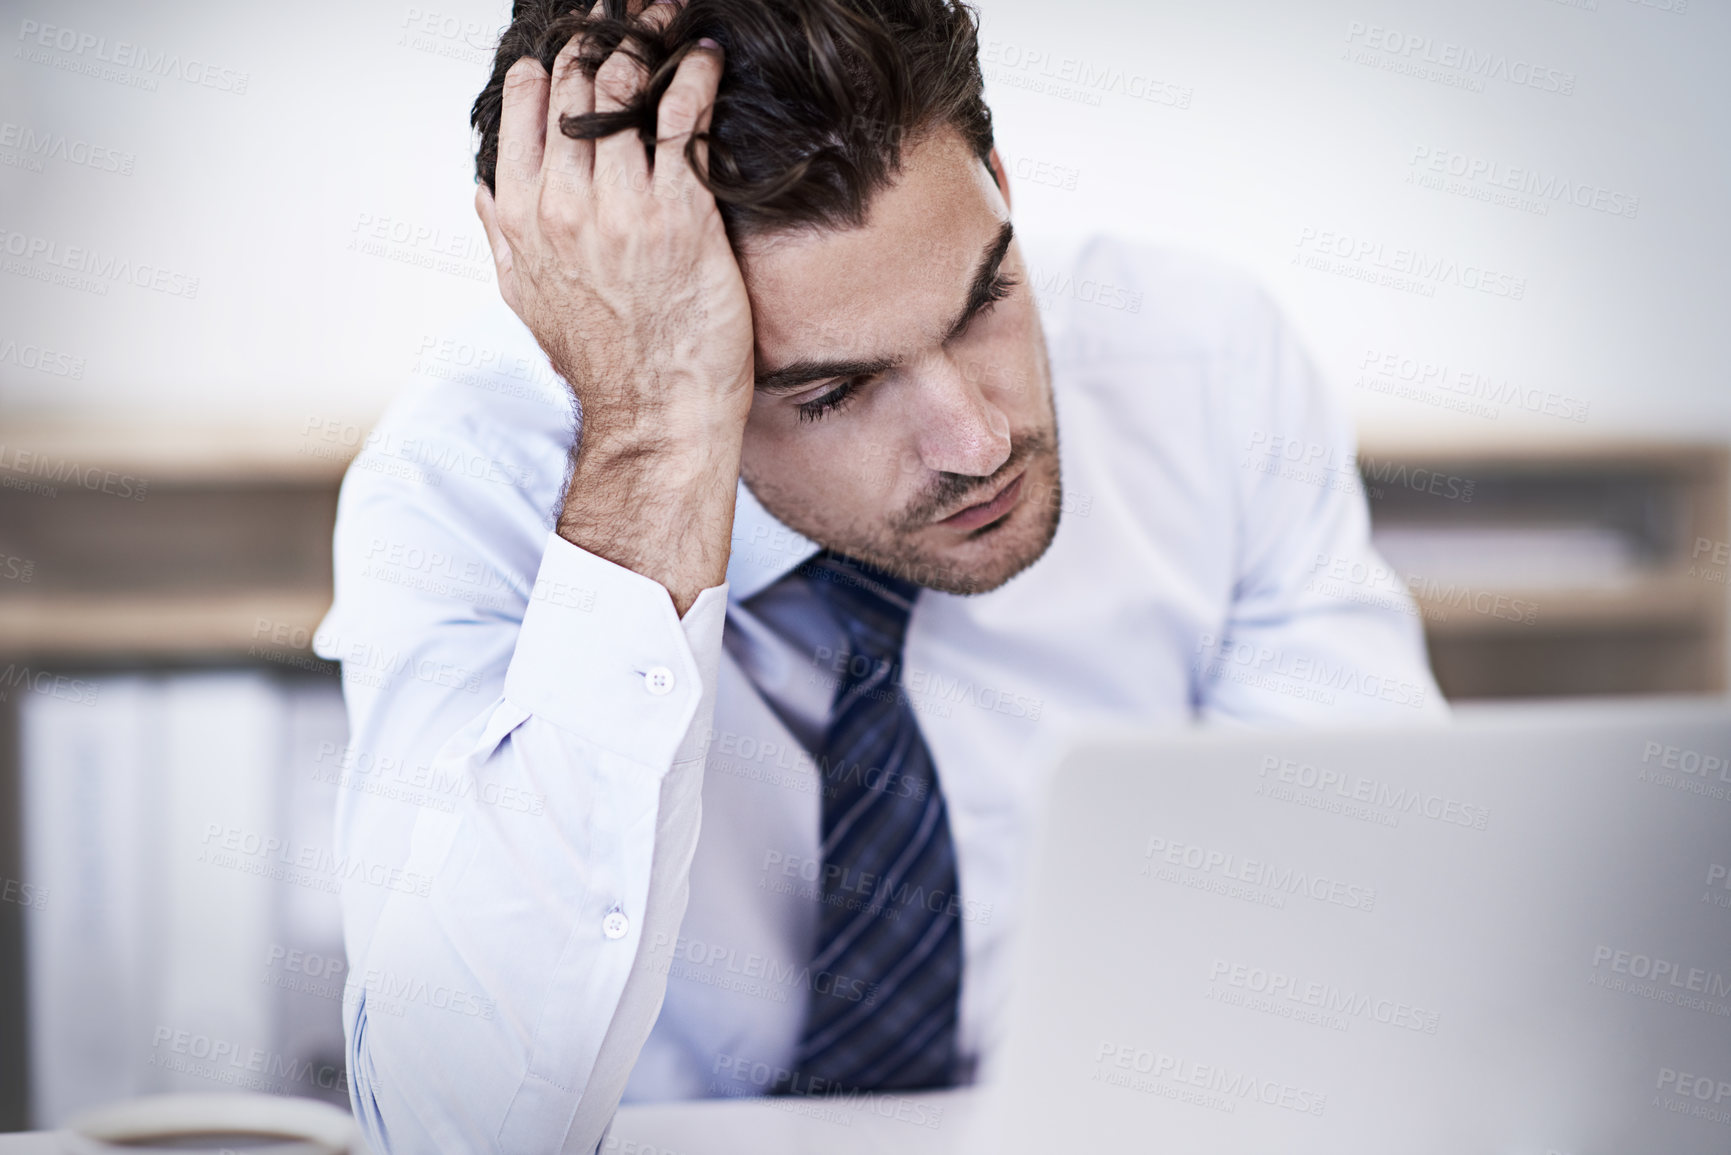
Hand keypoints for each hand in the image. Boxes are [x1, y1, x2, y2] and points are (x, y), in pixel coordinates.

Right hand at [474, 6, 752, 613]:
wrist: (654, 412)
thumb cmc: (599, 361)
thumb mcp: (526, 299)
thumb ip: (502, 235)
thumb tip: (485, 191)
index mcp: (520, 213)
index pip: (528, 102)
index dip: (559, 63)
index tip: (582, 44)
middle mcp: (562, 201)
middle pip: (578, 85)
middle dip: (605, 40)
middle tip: (630, 19)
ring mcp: (620, 203)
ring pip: (625, 91)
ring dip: (649, 45)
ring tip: (666, 23)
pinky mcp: (680, 211)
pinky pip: (682, 120)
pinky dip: (694, 76)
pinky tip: (705, 56)